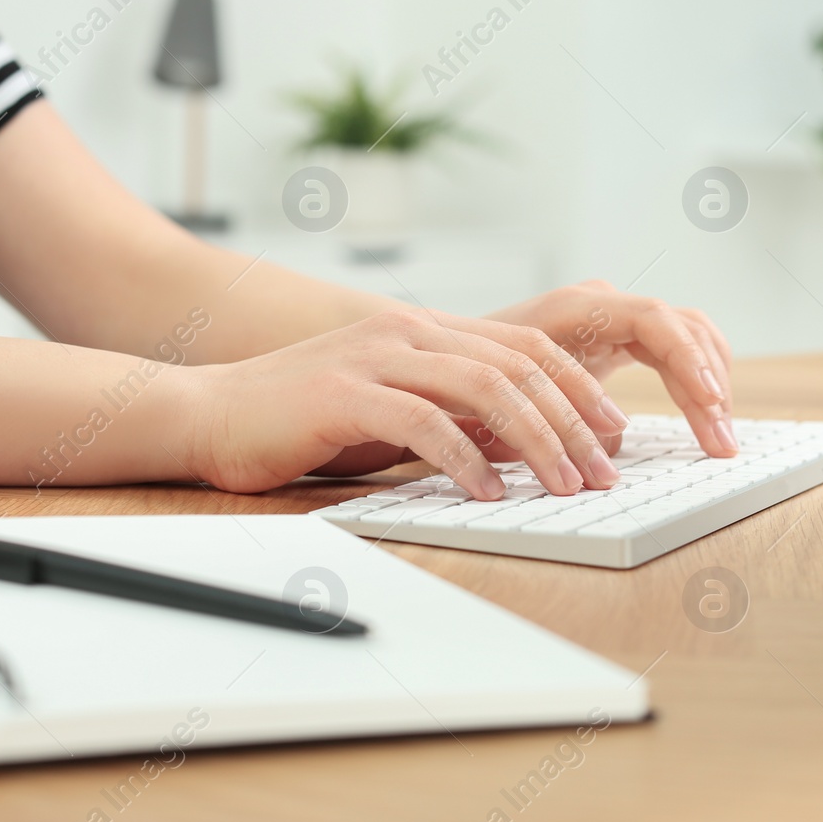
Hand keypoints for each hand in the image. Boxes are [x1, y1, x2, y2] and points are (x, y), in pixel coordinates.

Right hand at [181, 309, 630, 498]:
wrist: (209, 412)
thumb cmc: (299, 420)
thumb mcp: (389, 406)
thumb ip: (447, 412)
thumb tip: (518, 445)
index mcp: (423, 330)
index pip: (524, 348)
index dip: (578, 389)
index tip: (613, 433)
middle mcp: (406, 332)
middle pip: (517, 366)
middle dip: (573, 421)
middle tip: (605, 469)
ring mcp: (375, 358)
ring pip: (483, 388)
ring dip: (536, 441)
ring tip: (565, 484)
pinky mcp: (343, 395)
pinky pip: (423, 423)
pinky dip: (465, 459)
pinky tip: (489, 491)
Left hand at [487, 280, 736, 455]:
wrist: (451, 357)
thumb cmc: (472, 373)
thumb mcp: (503, 396)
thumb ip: (552, 414)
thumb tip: (608, 443)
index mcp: (577, 308)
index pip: (655, 320)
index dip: (687, 361)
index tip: (708, 404)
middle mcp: (604, 305)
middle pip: (683, 330)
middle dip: (709, 386)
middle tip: (721, 442)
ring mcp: (615, 318)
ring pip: (688, 339)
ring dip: (710, 386)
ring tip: (719, 439)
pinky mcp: (619, 339)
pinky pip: (674, 352)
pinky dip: (695, 384)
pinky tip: (705, 418)